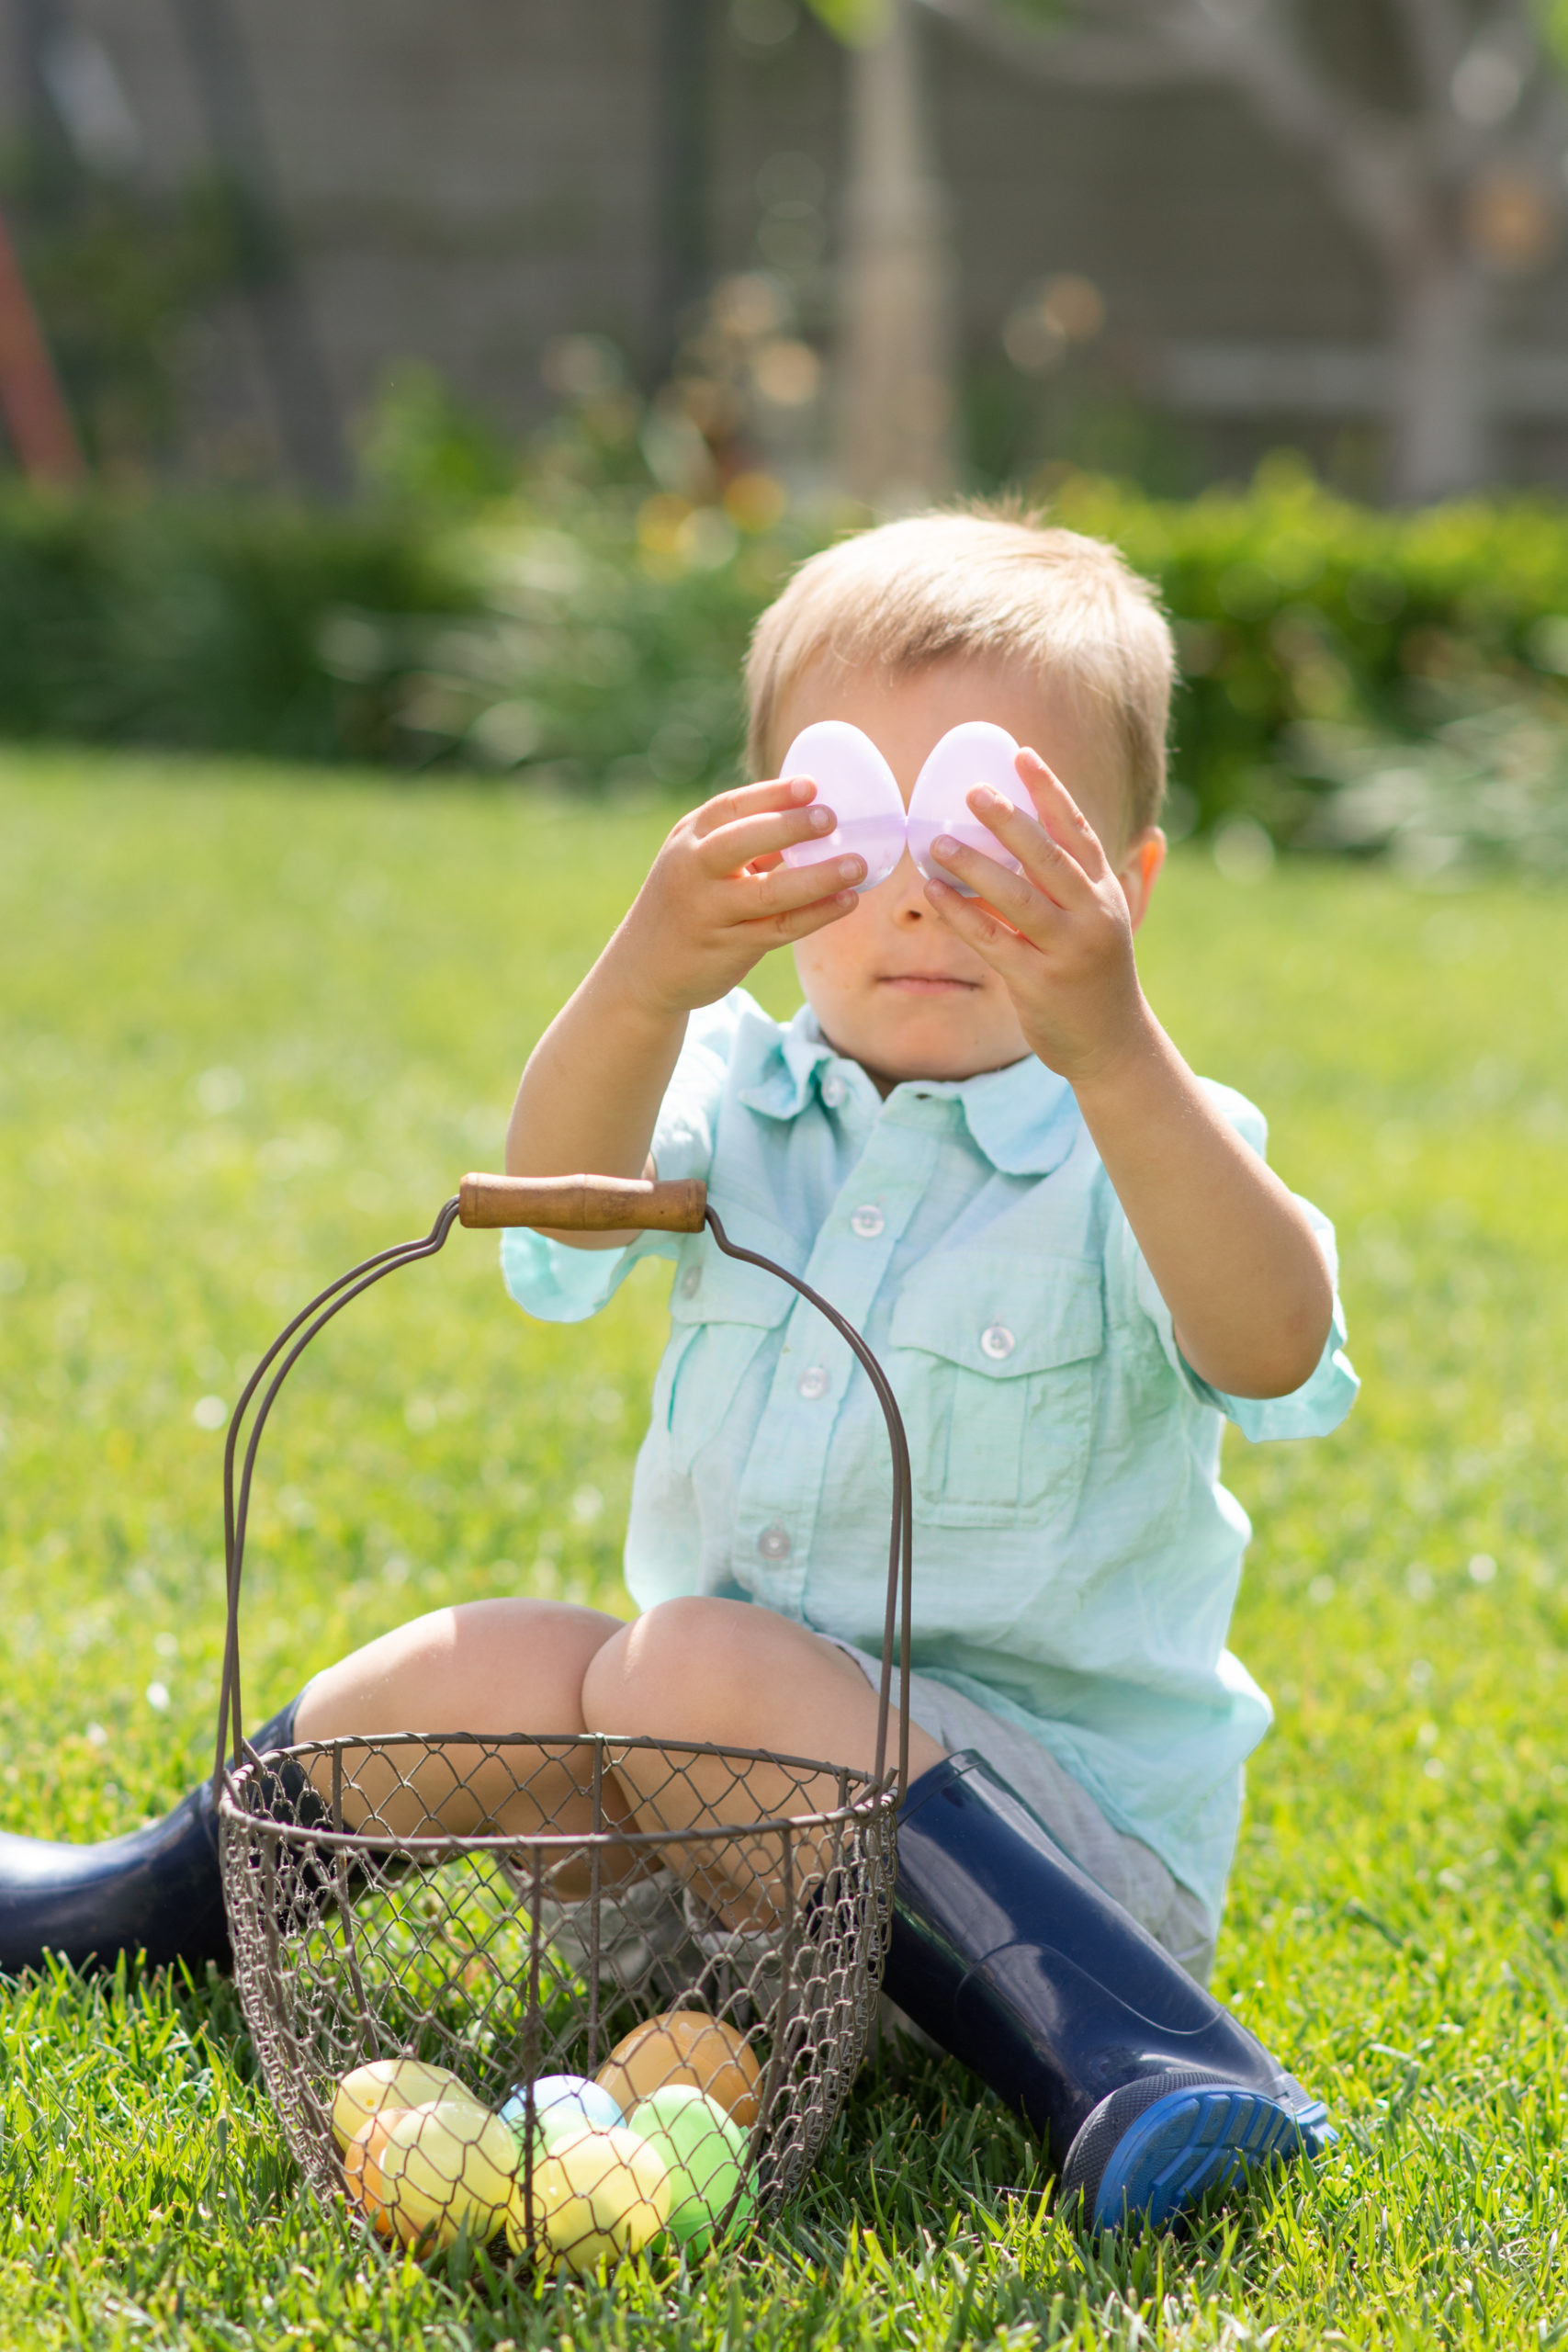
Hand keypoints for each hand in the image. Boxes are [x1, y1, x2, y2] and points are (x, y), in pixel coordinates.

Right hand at [609, 776, 864, 1018]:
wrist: (643, 968)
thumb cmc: (687, 903)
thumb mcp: (700, 862)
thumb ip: (744, 842)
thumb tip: (814, 816)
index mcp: (688, 840)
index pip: (730, 808)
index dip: (772, 795)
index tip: (812, 786)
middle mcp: (693, 871)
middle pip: (741, 843)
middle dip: (787, 827)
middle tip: (831, 819)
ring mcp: (709, 911)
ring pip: (768, 892)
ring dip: (816, 878)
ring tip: (856, 865)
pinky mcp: (728, 947)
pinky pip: (780, 928)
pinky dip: (816, 914)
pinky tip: (846, 901)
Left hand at [923, 748, 1157, 1087]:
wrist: (1113, 1044)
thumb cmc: (1096, 976)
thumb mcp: (1101, 922)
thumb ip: (1081, 883)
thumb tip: (1057, 839)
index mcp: (1105, 893)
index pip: (1077, 831)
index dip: (1050, 791)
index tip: (1021, 755)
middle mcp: (1091, 915)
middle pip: (1047, 857)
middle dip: (1009, 820)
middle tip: (973, 791)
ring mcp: (1066, 949)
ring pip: (1017, 896)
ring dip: (975, 866)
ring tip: (937, 842)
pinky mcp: (1038, 982)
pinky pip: (992, 940)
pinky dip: (962, 914)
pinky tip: (935, 893)